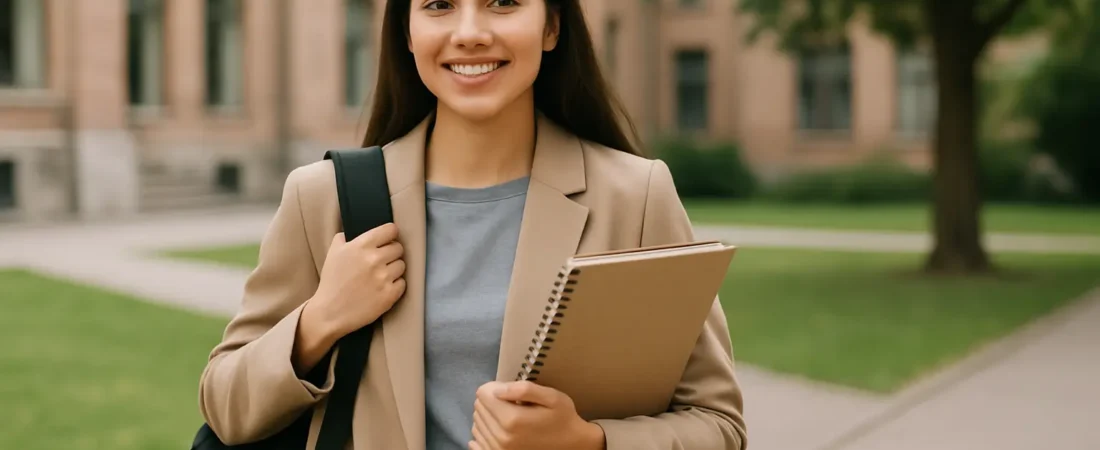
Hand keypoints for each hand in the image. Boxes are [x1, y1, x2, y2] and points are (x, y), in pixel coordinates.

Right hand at [307, 223, 405, 338]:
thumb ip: (344, 238)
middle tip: (382, 261)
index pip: (390, 230)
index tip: (387, 239)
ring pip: (402, 265)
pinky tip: (383, 288)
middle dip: (391, 253)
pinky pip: (402, 283)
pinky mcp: (390, 295)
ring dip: (394, 269)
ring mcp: (384, 278)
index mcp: (361, 246)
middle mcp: (374, 259)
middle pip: (399, 248)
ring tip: (381, 276)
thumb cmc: (331, 282)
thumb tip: (354, 231)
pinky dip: (395, 285)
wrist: (330, 313)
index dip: (390, 234)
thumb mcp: (333, 253)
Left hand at [469, 381, 604, 449]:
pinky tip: (498, 430)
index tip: (509, 391)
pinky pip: (476, 441)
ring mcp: (498, 449)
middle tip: (511, 403)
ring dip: (488, 416)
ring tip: (508, 416)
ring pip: (477, 423)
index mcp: (512, 419)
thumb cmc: (562, 418)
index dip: (496, 387)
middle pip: (479, 407)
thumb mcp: (551, 397)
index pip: (483, 393)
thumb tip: (498, 390)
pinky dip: (483, 432)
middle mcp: (501, 436)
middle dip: (491, 400)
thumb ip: (524, 389)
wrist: (571, 446)